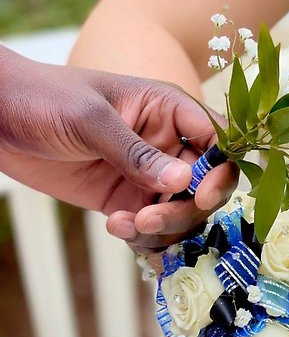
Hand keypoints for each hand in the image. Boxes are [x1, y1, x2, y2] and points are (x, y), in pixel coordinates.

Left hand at [0, 46, 236, 248]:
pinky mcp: (127, 201)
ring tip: (127, 224)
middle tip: (150, 218)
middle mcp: (167, 146)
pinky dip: (141, 237)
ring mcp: (148, 177)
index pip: (216, 141)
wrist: (0, 118)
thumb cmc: (46, 99)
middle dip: (185, 209)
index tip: (200, 196)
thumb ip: (137, 153)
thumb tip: (183, 183)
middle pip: (205, 186)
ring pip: (181, 213)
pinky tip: (114, 226)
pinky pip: (151, 228)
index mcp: (168, 111)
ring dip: (163, 228)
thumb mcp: (91, 121)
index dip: (220, 170)